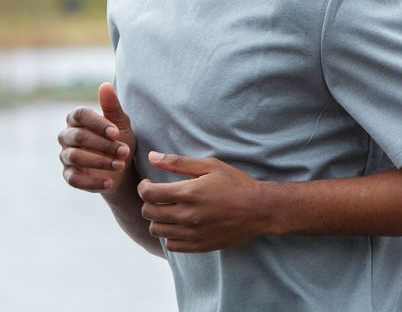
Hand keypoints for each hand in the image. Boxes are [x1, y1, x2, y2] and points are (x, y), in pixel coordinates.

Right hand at [58, 82, 135, 193]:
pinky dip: (92, 182)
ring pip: (75, 157)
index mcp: (76, 119)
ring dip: (99, 161)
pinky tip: (110, 182)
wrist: (122, 168)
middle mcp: (67, 136)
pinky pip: (74, 179)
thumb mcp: (121, 123)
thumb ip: (112, 106)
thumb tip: (105, 85)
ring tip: (120, 165)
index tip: (116, 132)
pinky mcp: (69, 175)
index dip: (97, 123)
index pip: (79, 115)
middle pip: (78, 136)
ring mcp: (65, 156)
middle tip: (124, 152)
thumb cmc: (119, 140)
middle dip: (103, 144)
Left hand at [138, 152, 270, 252]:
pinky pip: (171, 245)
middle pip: (149, 213)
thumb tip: (152, 156)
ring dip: (157, 219)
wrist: (259, 209)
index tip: (148, 183)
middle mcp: (188, 215)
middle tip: (158, 196)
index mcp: (188, 193)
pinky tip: (178, 225)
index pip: (149, 194)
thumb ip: (178, 162)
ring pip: (157, 230)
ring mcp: (193, 233)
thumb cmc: (235, 183)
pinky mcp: (199, 246)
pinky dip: (169, 235)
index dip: (143, 187)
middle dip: (148, 202)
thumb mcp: (209, 166)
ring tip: (167, 210)